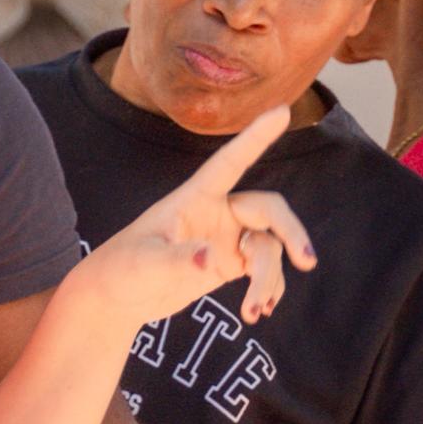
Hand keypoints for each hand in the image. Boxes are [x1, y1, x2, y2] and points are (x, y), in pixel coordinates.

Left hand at [74, 109, 315, 330]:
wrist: (116, 298)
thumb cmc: (122, 269)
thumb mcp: (144, 264)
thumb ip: (177, 260)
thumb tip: (212, 260)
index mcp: (195, 198)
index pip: (230, 162)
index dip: (256, 137)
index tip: (283, 110)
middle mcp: (217, 213)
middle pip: (269, 210)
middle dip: (291, 233)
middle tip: (306, 262)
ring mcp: (226, 238)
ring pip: (269, 248)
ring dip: (268, 280)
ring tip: (254, 313)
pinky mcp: (229, 263)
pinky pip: (265, 270)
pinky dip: (269, 289)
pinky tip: (260, 310)